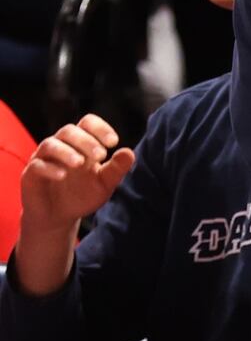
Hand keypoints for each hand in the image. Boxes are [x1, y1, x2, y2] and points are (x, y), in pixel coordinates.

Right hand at [20, 114, 133, 233]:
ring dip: (66, 151)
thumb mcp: (104, 184)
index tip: (113, 142)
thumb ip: (117, 169)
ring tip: (81, 163)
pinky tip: (62, 175)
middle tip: (101, 155)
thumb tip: (128, 152)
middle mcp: (60, 146)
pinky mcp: (30, 175)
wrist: (59, 218)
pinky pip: (36, 165)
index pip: (87, 123)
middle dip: (86, 141)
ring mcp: (43, 159)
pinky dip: (49, 168)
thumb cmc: (83, 195)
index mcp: (80, 143)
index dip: (100, 128)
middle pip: (68, 131)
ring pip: (50, 144)